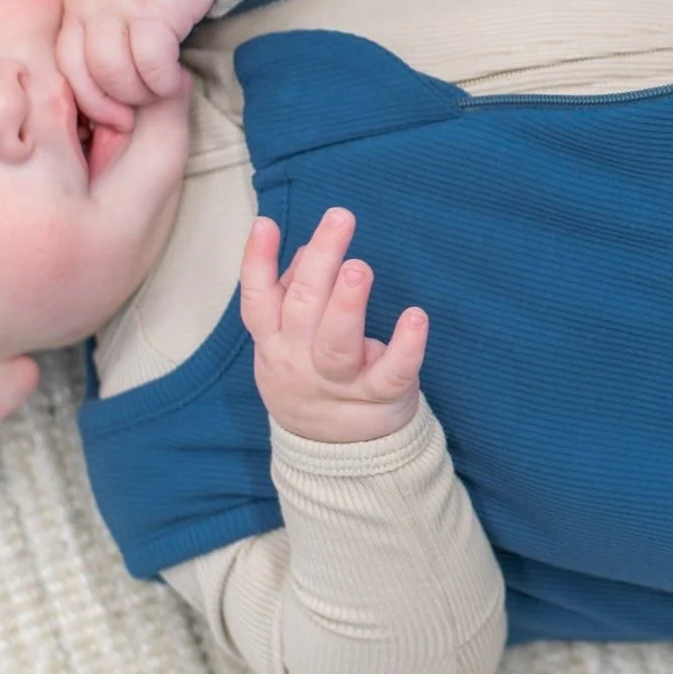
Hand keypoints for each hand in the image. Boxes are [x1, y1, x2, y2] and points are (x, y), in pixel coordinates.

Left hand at [58, 0, 215, 131]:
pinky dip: (164, 80)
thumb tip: (110, 82)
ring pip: (115, 72)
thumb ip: (100, 26)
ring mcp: (120, 8)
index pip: (65, 63)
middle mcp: (91, 6)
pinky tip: (177, 78)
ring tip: (161, 89)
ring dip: (141, 93)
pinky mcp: (155, 10)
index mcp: (76, 4)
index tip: (111, 114)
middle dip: (114, 103)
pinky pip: (152, 61)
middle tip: (138, 109)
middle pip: (88, 73)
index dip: (87, 97)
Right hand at [239, 207, 427, 442]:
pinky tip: (416, 317)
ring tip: (358, 269)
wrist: (333, 454)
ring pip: (337, 344)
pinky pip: (392, 374)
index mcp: (275, 341)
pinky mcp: (379, 398)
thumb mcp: (285, 343)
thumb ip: (291, 296)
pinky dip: (405, 347)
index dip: (257, 262)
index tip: (267, 223)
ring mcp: (339, 383)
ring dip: (348, 304)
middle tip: (340, 219)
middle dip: (320, 261)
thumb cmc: (311, 376)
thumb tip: (311, 251)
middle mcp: (300, 361)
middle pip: (302, 308)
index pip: (257, 300)